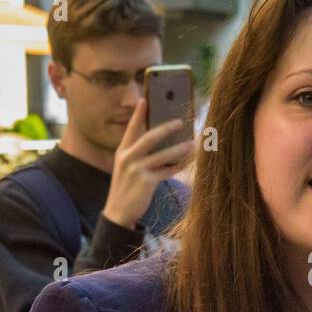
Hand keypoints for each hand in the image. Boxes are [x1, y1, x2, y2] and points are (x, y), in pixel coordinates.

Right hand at [102, 99, 193, 227]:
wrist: (118, 212)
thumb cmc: (126, 187)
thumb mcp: (126, 168)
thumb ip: (138, 155)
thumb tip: (161, 143)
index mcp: (122, 152)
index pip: (131, 129)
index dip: (138, 114)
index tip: (144, 100)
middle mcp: (127, 158)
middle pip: (149, 137)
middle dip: (166, 128)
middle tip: (180, 122)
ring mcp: (136, 170)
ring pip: (163, 154)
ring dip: (179, 149)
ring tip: (192, 144)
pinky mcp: (146, 182)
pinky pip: (167, 171)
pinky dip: (177, 167)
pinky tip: (187, 163)